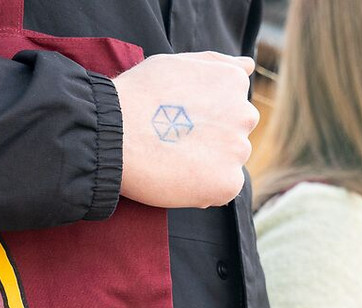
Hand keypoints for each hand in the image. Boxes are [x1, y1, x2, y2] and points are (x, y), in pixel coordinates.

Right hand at [113, 52, 258, 208]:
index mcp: (233, 82)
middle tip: (174, 142)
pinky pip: (224, 189)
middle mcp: (244, 114)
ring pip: (229, 162)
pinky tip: (178, 178)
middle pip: (234, 135)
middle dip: (211, 141)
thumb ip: (216, 63)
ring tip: (172, 160)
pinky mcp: (228, 182)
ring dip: (208, 165)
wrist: (112, 133)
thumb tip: (248, 66)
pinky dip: (205, 189)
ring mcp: (238, 150)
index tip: (178, 120)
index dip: (202, 117)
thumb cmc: (137, 95)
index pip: (231, 107)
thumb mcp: (177, 64)